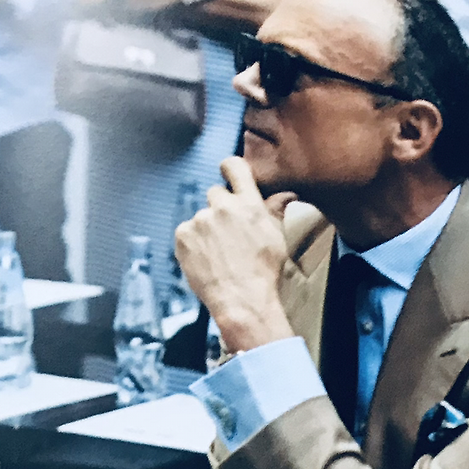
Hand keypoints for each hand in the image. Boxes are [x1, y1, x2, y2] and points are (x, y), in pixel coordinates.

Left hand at [173, 158, 295, 352]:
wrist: (242, 302)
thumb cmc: (263, 274)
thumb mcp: (277, 239)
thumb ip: (275, 211)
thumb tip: (285, 194)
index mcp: (248, 203)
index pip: (234, 166)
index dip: (229, 169)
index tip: (227, 174)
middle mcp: (223, 206)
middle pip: (215, 193)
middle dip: (220, 210)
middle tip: (227, 235)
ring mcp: (200, 220)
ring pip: (201, 217)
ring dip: (206, 230)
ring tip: (218, 255)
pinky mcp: (183, 236)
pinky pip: (186, 233)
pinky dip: (192, 244)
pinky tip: (205, 261)